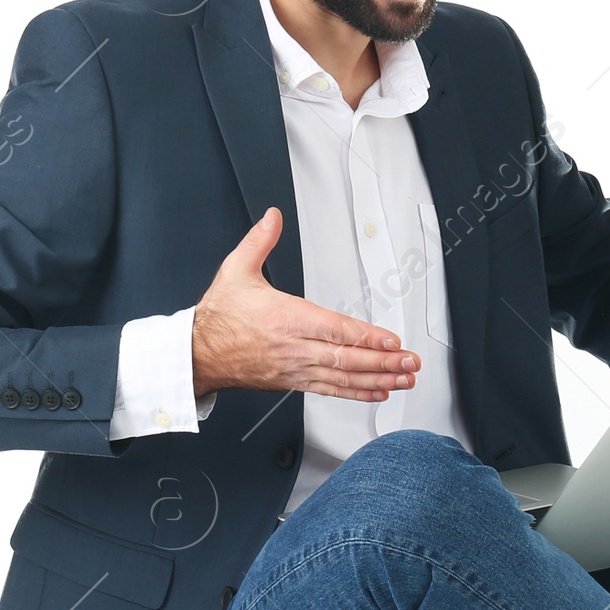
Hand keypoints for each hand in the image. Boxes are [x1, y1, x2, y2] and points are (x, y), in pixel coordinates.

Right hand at [191, 207, 420, 401]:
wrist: (198, 354)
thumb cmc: (219, 316)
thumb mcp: (236, 270)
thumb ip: (259, 241)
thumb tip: (272, 217)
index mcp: (285, 318)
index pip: (334, 329)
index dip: (365, 337)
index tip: (391, 340)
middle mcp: (294, 347)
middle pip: (345, 358)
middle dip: (383, 362)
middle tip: (411, 362)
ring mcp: (295, 368)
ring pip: (342, 377)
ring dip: (377, 380)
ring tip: (404, 379)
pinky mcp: (292, 382)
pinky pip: (329, 389)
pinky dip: (356, 392)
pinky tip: (378, 392)